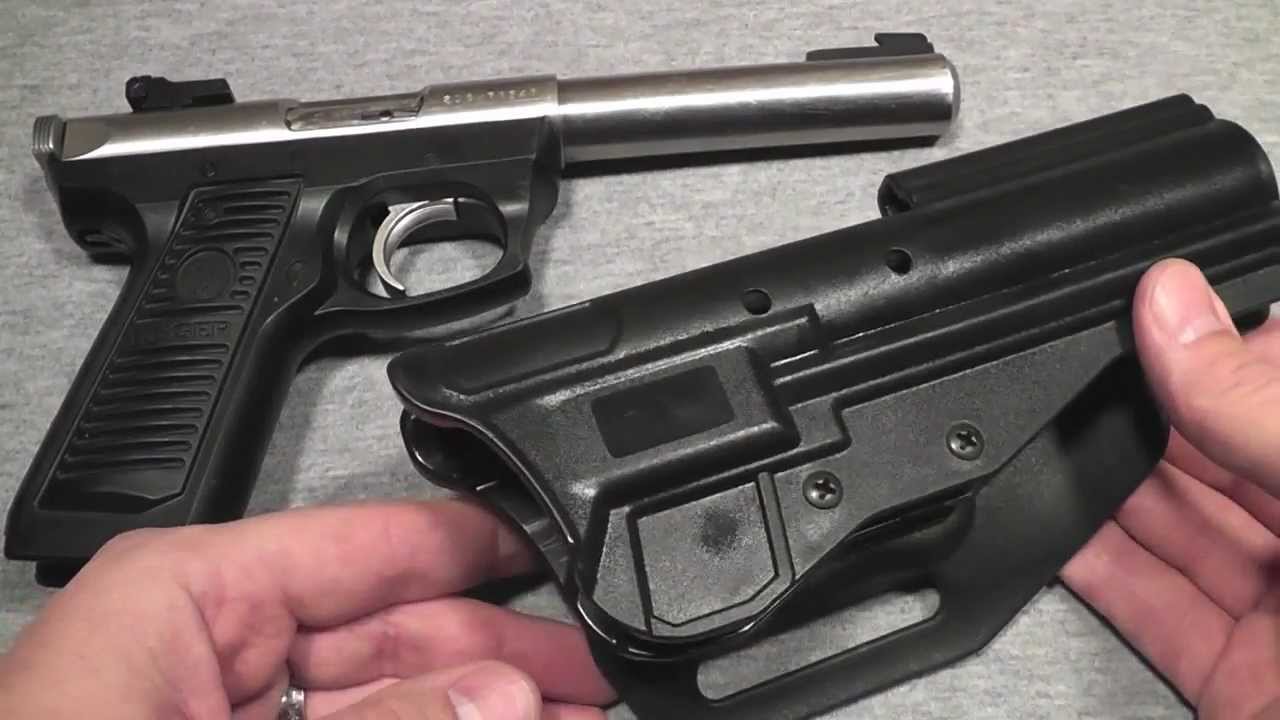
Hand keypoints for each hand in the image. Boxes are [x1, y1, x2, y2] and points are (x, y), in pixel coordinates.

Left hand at [0, 499, 614, 718]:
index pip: (367, 542)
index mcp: (192, 597)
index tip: (558, 552)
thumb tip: (502, 695)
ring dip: (484, 714)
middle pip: (398, 632)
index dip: (473, 543)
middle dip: (501, 658)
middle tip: (590, 684)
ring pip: (395, 705)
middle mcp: (215, 651)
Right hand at [1063, 259, 1279, 719]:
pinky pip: (1154, 608)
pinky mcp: (1241, 682)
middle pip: (1228, 454)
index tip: (1145, 305)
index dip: (1221, 341)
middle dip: (1148, 415)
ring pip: (1183, 527)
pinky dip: (1096, 569)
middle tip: (1077, 378)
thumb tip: (1177, 309)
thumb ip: (1267, 413)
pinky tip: (1052, 527)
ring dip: (1107, 488)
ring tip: (1048, 442)